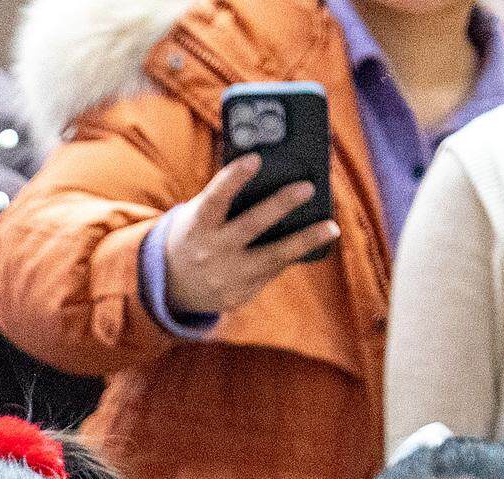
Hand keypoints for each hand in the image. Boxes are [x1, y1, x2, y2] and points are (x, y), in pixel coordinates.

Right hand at [157, 154, 336, 322]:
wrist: (172, 286)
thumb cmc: (196, 235)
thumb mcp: (198, 215)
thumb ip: (225, 199)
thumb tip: (267, 171)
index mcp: (197, 225)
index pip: (214, 198)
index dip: (234, 178)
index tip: (255, 158)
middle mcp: (211, 251)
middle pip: (250, 226)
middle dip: (280, 205)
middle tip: (308, 187)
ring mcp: (226, 276)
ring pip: (271, 257)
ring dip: (304, 241)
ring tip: (331, 227)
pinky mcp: (239, 295)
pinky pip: (271, 272)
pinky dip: (291, 255)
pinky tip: (311, 242)